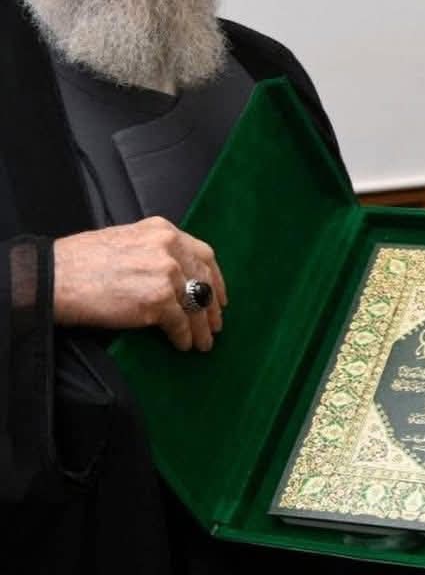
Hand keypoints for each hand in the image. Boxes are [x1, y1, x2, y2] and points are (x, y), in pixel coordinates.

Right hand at [53, 217, 227, 351]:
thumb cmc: (81, 262)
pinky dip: (183, 337)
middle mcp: (169, 248)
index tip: (219, 296)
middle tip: (216, 324)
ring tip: (203, 342)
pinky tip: (182, 344)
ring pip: (196, 304)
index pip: (203, 254)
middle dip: (212, 306)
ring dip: (202, 327)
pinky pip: (180, 323)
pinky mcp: (157, 299)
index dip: (215, 278)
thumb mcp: (126, 241)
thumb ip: (155, 252)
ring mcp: (166, 273)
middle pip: (204, 280)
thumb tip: (175, 274)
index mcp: (162, 230)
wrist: (55, 278)